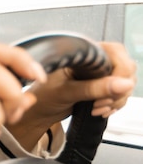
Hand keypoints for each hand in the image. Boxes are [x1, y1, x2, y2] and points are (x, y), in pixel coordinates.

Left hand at [7, 41, 135, 149]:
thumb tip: (124, 84)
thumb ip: (95, 88)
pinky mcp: (100, 86)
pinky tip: (100, 110)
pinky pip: (120, 92)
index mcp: (83, 52)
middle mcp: (93, 59)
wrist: (37, 111)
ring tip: (96, 109)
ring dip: (116, 100)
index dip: (119, 73)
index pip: (116, 54)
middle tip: (100, 104)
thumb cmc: (43, 96)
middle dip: (118, 90)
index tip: (110, 92)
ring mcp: (98, 73)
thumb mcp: (67, 92)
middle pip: (125, 68)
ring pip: (125, 82)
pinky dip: (114, 104)